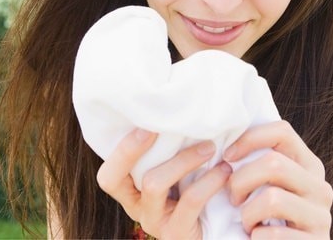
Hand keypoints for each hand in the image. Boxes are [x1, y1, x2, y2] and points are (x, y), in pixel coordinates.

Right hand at [96, 128, 232, 238]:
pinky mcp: (177, 234)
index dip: (120, 148)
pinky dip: (209, 180)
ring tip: (210, 147)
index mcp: (131, 189)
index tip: (145, 123)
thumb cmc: (198, 186)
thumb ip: (171, 148)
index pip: (108, 173)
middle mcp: (136, 206)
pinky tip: (225, 170)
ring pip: (154, 184)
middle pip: (114, 179)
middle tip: (170, 125)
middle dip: (135, 148)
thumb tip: (179, 105)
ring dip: (184, 159)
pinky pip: (189, 201)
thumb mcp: (180, 167)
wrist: (221, 228)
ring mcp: (154, 222)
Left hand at [224, 120, 332, 238]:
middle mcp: (320, 186)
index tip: (228, 156)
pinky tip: (255, 239)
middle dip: (241, 180)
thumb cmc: (272, 220)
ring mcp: (322, 217)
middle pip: (274, 163)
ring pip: (272, 199)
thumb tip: (228, 138)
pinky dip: (257, 238)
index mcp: (310, 165)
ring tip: (245, 222)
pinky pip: (275, 235)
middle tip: (232, 198)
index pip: (283, 131)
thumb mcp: (273, 187)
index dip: (250, 138)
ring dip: (248, 213)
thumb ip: (263, 164)